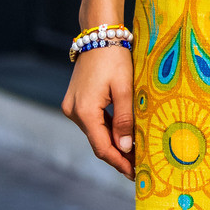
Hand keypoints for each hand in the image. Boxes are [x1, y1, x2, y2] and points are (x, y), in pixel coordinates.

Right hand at [61, 42, 134, 175]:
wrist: (98, 35)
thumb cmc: (114, 58)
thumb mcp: (125, 89)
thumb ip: (125, 120)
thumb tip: (126, 148)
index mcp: (85, 111)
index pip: (102, 147)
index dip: (119, 162)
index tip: (133, 174)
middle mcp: (73, 111)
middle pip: (97, 142)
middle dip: (117, 155)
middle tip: (137, 167)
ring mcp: (72, 106)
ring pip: (94, 133)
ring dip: (113, 143)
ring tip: (134, 154)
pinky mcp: (75, 101)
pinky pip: (92, 122)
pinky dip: (106, 130)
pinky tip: (122, 136)